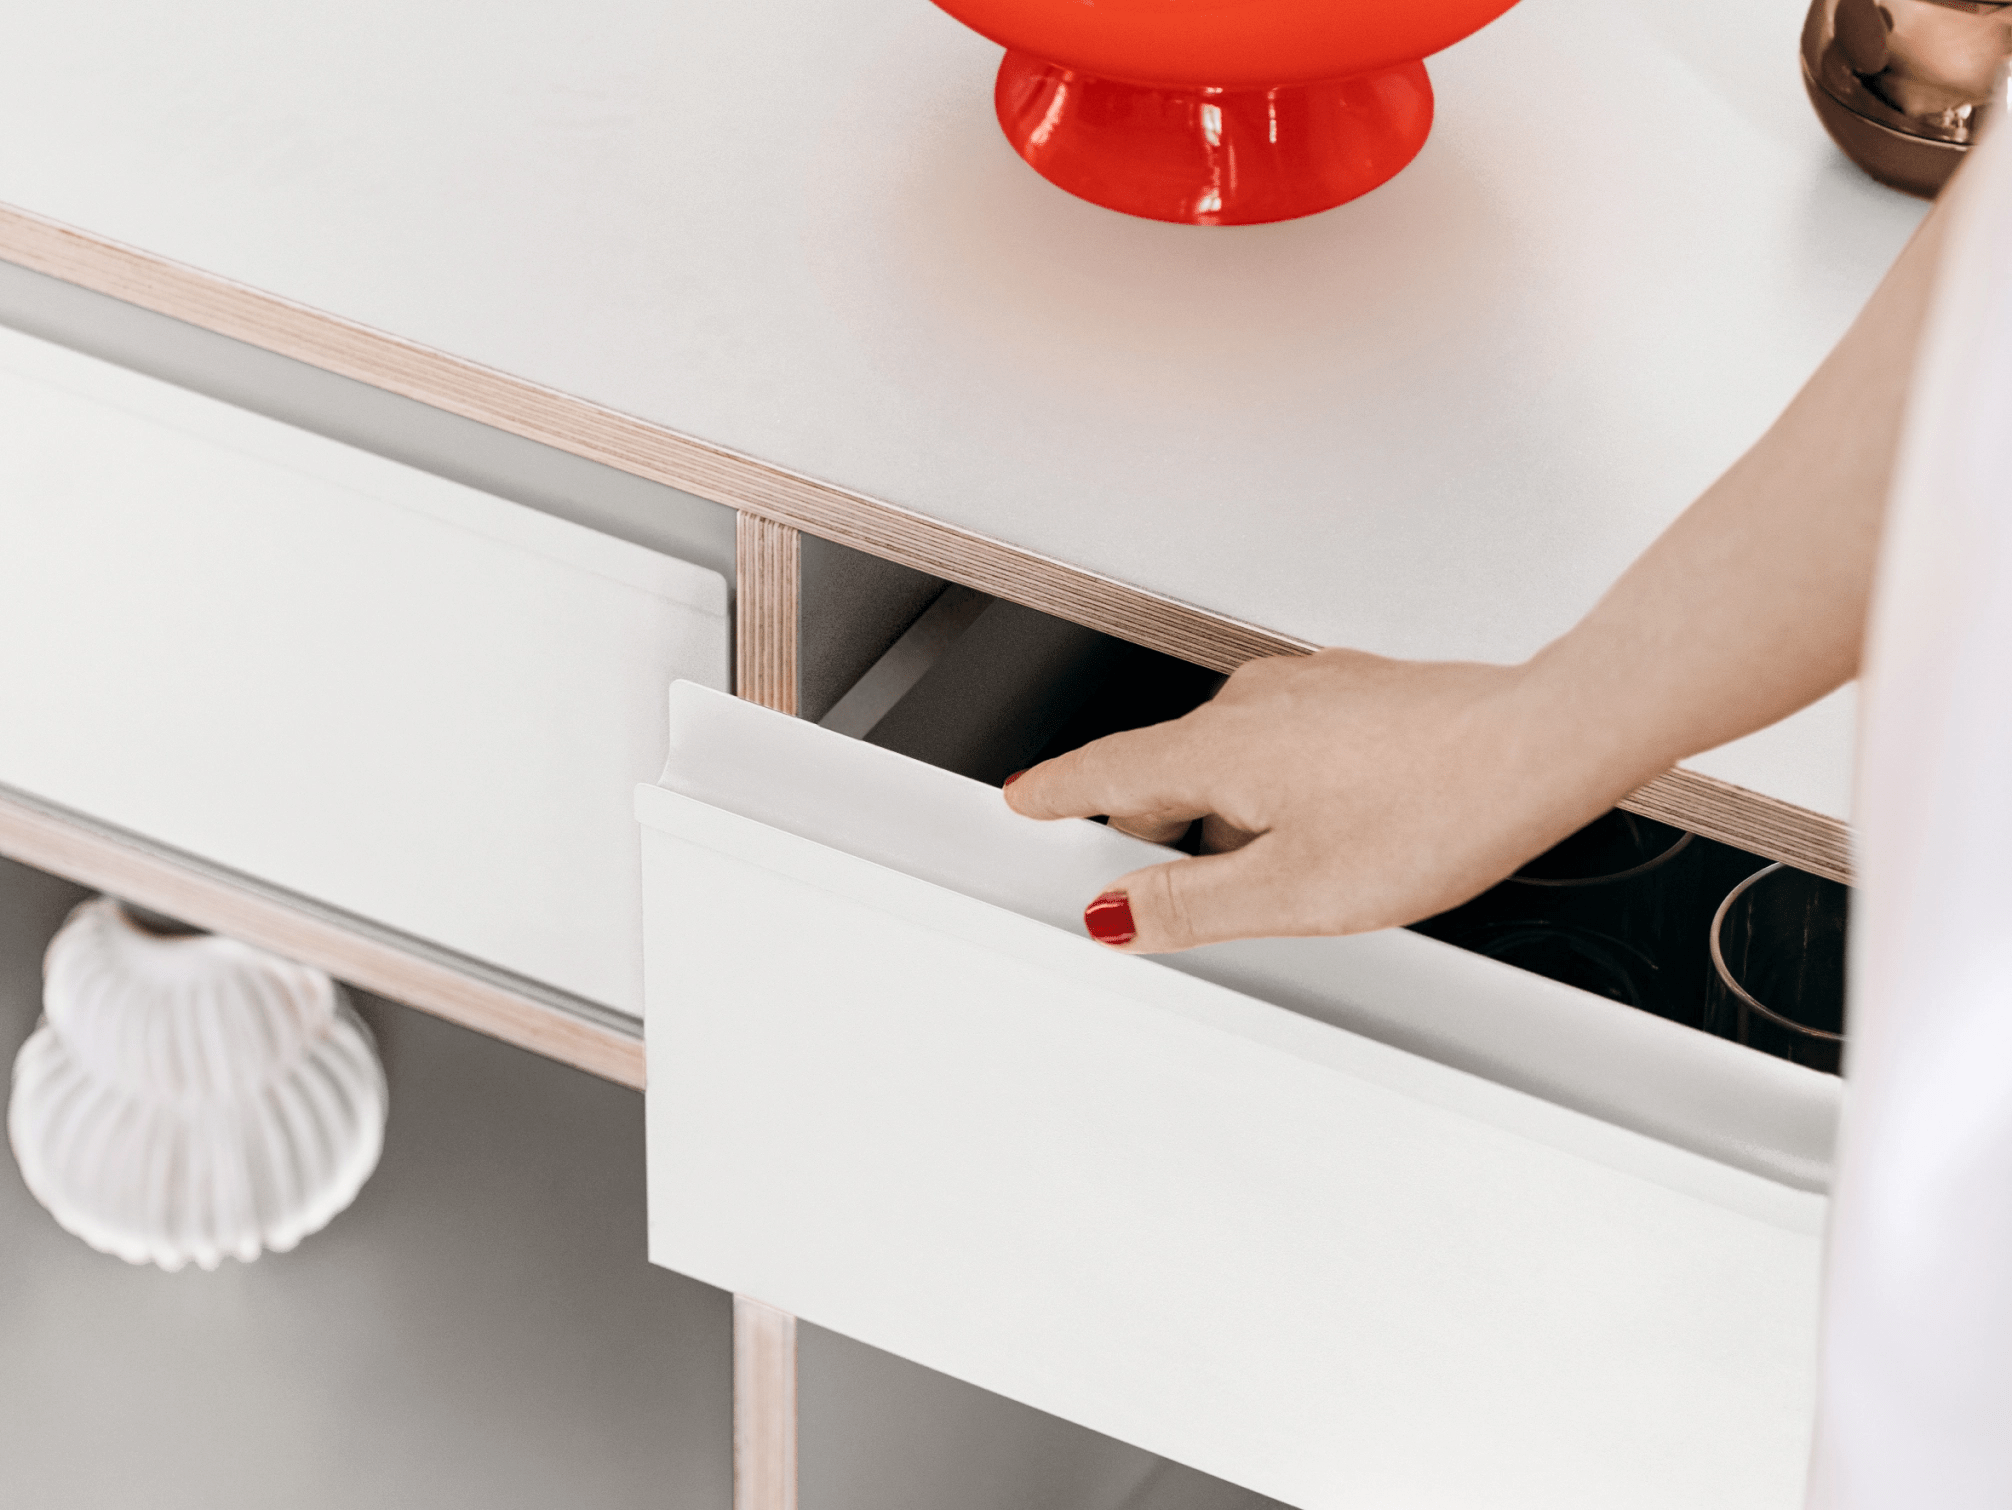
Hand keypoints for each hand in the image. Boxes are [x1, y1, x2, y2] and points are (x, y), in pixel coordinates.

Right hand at [1002, 648, 1640, 952]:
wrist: (1545, 744)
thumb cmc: (1440, 805)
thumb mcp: (1295, 890)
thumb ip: (1188, 904)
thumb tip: (1115, 912)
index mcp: (1220, 748)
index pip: (1105, 772)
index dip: (1056, 795)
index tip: (1021, 801)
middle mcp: (1254, 704)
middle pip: (1163, 766)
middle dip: (1145, 821)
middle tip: (1143, 878)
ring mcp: (1308, 692)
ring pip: (1227, 756)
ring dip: (1220, 808)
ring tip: (1262, 872)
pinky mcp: (1354, 695)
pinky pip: (1279, 743)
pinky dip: (1270, 786)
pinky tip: (1319, 827)